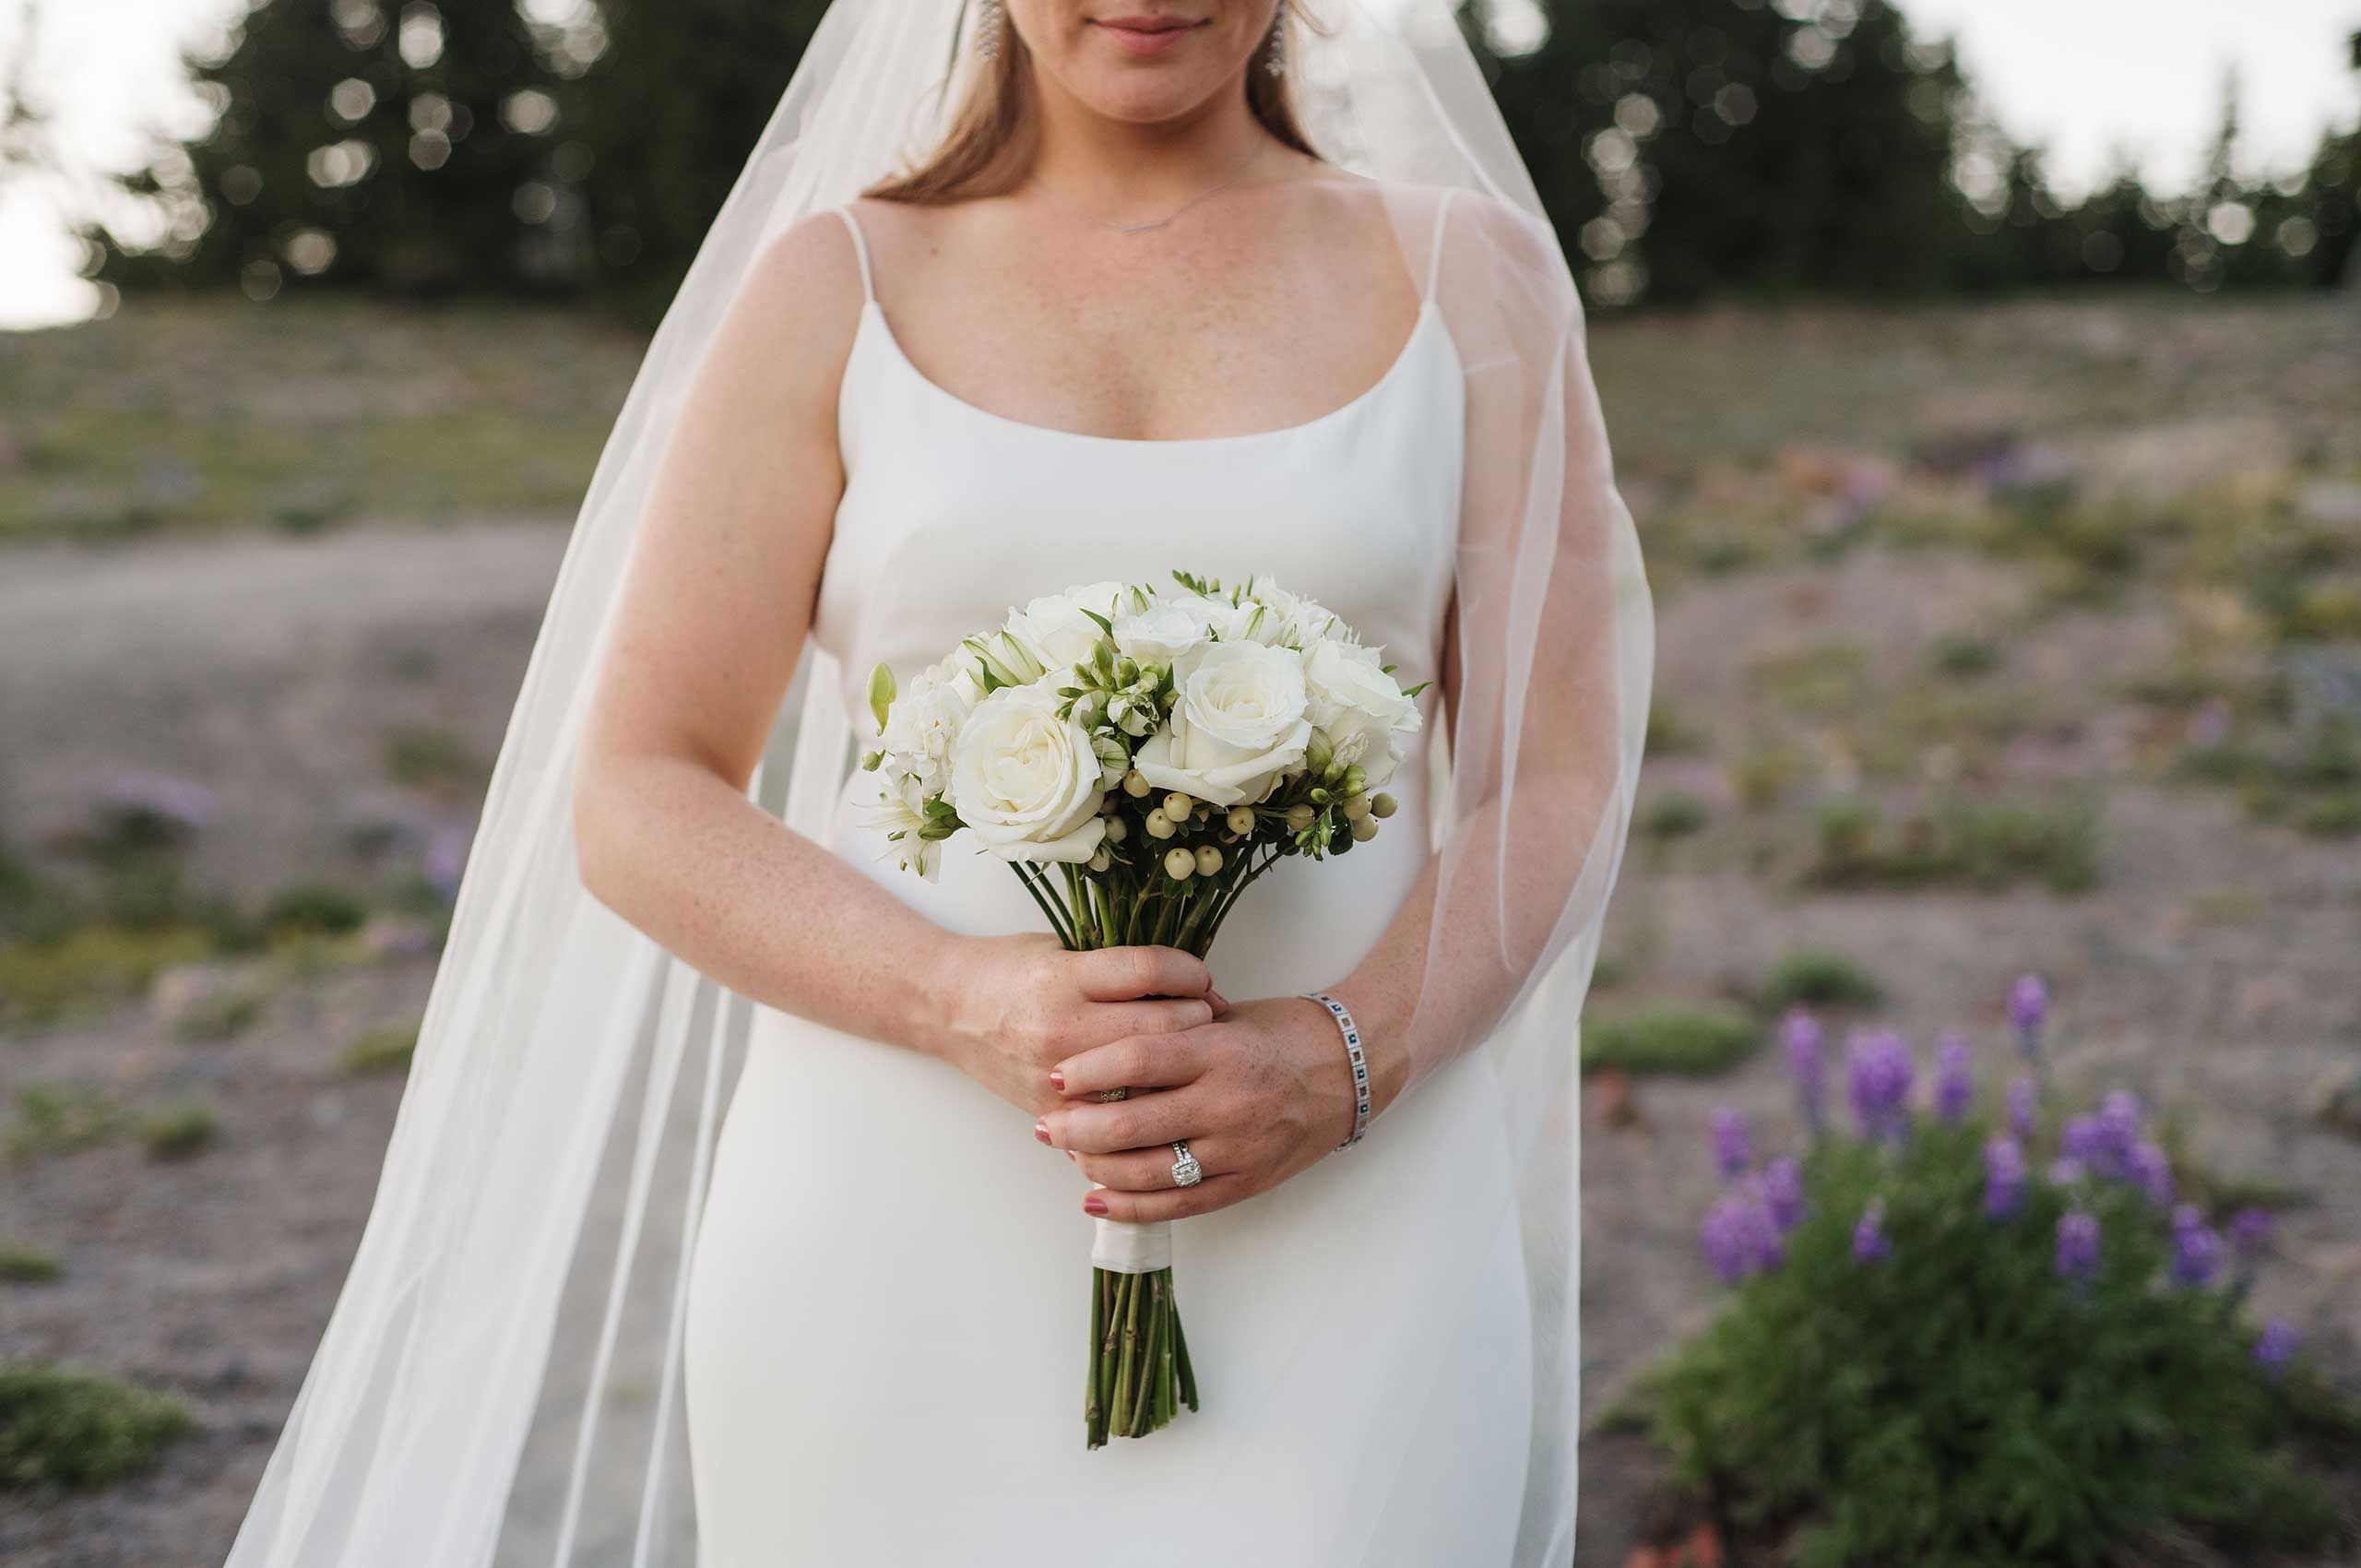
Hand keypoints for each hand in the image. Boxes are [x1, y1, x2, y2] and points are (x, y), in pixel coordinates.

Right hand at [931, 934, 1219, 1118]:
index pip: (1150, 972)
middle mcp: (1061, 1029)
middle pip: (1159, 1030)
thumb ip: (1122, 966)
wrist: (950, 1009)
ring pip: (1146, 1084)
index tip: (1202, 977)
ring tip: (1189, 1053)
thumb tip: (1194, 985)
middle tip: (1209, 1014)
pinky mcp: (1055, 1113)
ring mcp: (1058, 1078)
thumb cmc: (1012, 971)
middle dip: (1198, 1020)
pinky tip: (1160, 1091)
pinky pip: (1118, 1120)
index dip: (1190, 973)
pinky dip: (1147, 1106)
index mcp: (1065, 978)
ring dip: (1179, 1068)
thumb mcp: (1065, 948)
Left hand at [1037, 996, 1355, 1221]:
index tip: (1056, 1076)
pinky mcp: (1245, 1183)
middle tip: (1045, 1123)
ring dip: (1096, 1166)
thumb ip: (1171, 1029)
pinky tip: (1095, 1199)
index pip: (1138, 1060)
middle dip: (1077, 1126)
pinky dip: (1131, 1207)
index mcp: (1219, 1050)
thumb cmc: (1285, 1032)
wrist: (1353, 1069)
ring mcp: (1236, 1149)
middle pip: (1133, 1123)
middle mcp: (1226, 1102)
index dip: (1088, 1071)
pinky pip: (1179, 1205)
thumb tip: (1104, 1040)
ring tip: (1067, 1153)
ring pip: (1149, 1171)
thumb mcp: (1228, 1015)